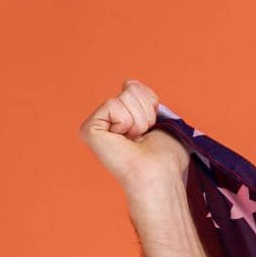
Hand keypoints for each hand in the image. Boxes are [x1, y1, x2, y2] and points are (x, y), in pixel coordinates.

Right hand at [78, 79, 189, 197]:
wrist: (159, 173)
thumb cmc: (166, 157)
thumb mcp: (164, 121)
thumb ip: (148, 100)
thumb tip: (129, 83)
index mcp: (125, 119)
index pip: (135, 87)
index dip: (151, 103)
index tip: (153, 127)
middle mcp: (109, 120)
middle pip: (130, 88)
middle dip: (145, 111)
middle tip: (144, 136)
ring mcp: (98, 125)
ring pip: (123, 96)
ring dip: (139, 119)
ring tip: (136, 140)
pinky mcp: (89, 129)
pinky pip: (111, 104)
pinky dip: (125, 120)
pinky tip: (124, 139)